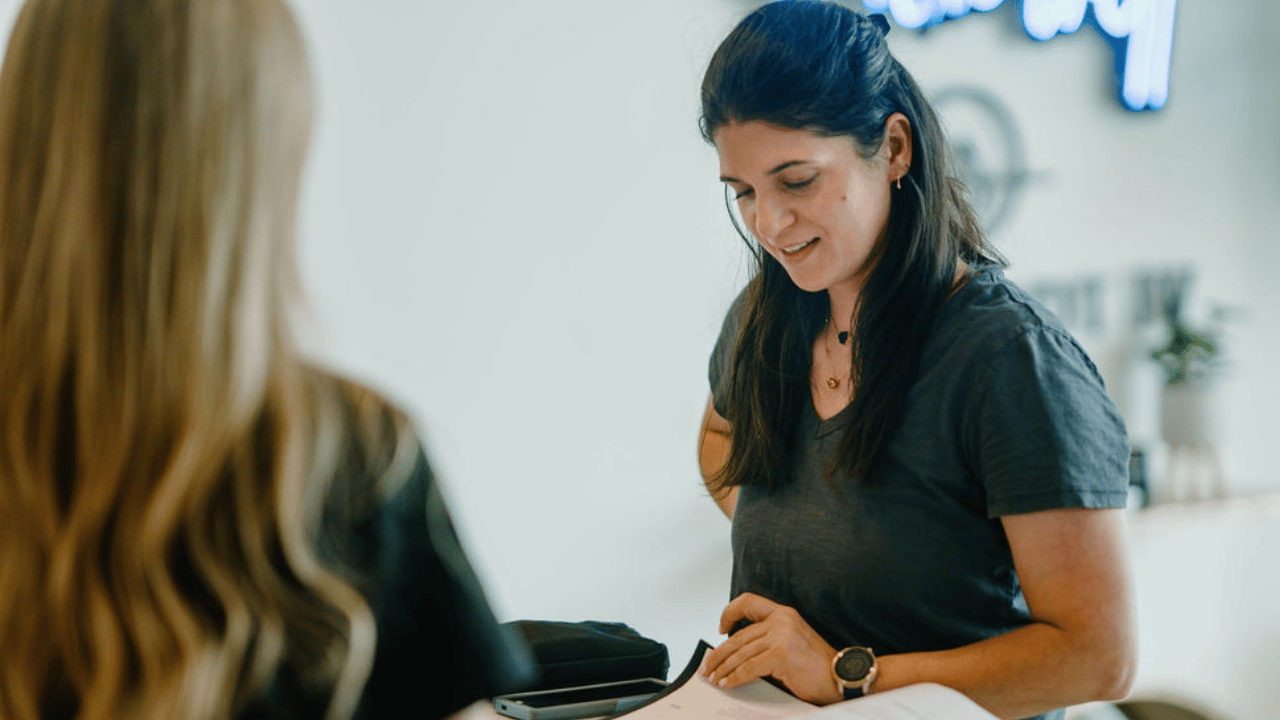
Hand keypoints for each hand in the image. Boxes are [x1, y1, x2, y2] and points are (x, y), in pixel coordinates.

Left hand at [698, 592, 842, 704]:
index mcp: (783, 613)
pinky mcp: (781, 655)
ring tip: (714, 679)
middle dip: (718, 654)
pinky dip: (735, 677)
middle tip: (707, 666)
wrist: (840, 677)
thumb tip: (736, 652)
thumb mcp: (791, 641)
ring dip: (723, 668)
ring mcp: (781, 636)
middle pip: (738, 636)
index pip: (748, 602)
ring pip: (740, 653)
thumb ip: (767, 639)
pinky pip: (749, 667)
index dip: (729, 612)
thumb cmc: (817, 665)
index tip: (720, 628)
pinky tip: (729, 683)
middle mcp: (781, 620)